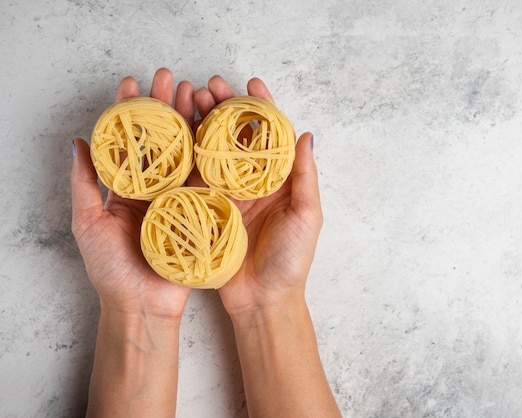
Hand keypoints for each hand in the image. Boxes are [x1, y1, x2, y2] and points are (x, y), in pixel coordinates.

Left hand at [71, 68, 195, 319]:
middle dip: (165, 106)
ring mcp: (181, 198)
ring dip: (191, 121)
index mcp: (127, 188)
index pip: (130, 140)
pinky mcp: (202, 210)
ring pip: (188, 152)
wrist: (143, 306)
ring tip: (196, 92)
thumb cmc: (110, 270)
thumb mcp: (88, 223)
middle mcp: (156, 188)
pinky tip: (217, 128)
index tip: (133, 83)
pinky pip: (209, 178)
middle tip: (170, 77)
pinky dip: (213, 153)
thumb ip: (84, 183)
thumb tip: (77, 143)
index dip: (131, 110)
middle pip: (163, 139)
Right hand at [191, 76, 322, 317]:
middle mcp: (252, 182)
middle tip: (210, 86)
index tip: (251, 83)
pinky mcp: (206, 209)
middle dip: (225, 108)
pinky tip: (176, 133)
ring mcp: (227, 194)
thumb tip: (306, 134)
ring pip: (213, 150)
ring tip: (190, 99)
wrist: (263, 300)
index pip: (270, 135)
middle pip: (236, 136)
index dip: (261, 107)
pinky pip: (195, 177)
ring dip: (202, 123)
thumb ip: (305, 177)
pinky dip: (186, 155)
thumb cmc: (291, 261)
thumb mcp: (307, 216)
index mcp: (278, 181)